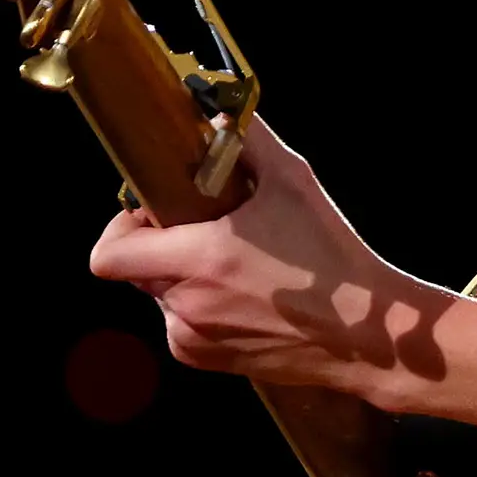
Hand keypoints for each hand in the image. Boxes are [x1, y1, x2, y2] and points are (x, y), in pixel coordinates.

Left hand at [87, 121, 451, 402]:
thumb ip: (249, 141)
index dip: (121, 227)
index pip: (109, 255)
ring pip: (163, 297)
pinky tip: (248, 296)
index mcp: (198, 261)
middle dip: (162, 244)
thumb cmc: (332, 261)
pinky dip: (203, 309)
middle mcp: (187, 306)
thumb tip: (217, 114)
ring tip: (237, 266)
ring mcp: (195, 340)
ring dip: (184, 278)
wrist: (368, 335)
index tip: (152, 210)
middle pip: (137, 270)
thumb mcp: (294, 184)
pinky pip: (185, 327)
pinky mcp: (211, 362)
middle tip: (206, 228)